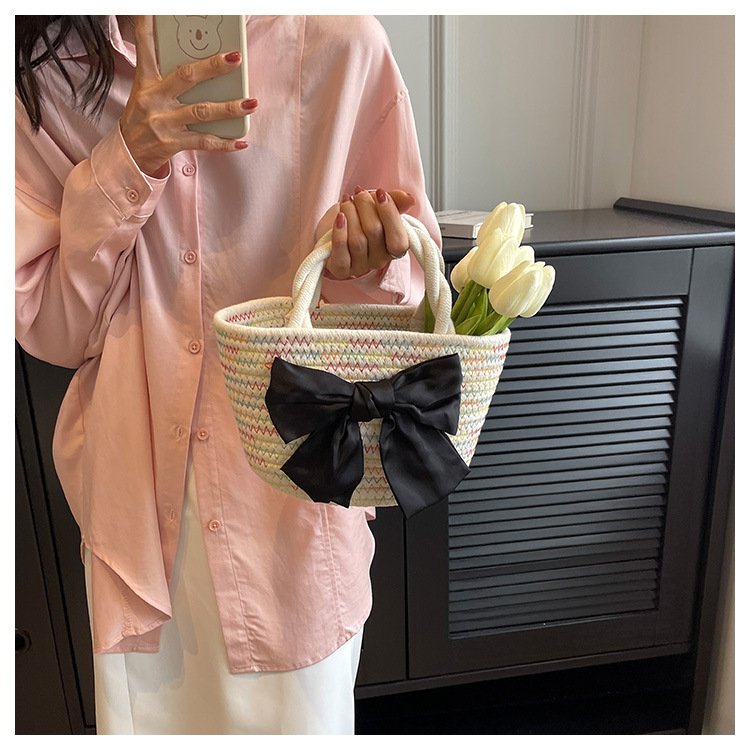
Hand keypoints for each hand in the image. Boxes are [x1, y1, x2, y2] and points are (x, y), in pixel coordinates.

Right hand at [119, 16, 258, 176]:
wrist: (129, 152)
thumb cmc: (143, 117)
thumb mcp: (145, 92)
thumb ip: (167, 76)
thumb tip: (199, 66)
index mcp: (146, 81)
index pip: (145, 47)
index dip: (148, 25)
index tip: (154, 9)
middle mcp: (154, 99)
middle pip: (186, 77)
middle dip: (213, 67)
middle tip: (235, 58)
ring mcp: (164, 122)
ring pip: (202, 111)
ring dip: (229, 108)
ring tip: (251, 103)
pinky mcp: (172, 143)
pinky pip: (204, 142)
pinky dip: (225, 143)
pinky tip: (241, 141)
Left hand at [318, 187, 416, 277]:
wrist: (331, 230)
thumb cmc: (357, 218)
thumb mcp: (377, 206)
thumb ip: (395, 202)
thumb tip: (409, 199)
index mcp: (394, 247)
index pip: (399, 239)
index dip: (390, 214)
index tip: (380, 193)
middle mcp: (379, 260)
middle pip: (375, 232)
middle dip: (365, 206)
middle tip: (358, 193)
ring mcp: (360, 266)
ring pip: (357, 240)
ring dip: (350, 214)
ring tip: (346, 201)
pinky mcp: (341, 269)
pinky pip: (342, 254)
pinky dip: (340, 233)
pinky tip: (339, 217)